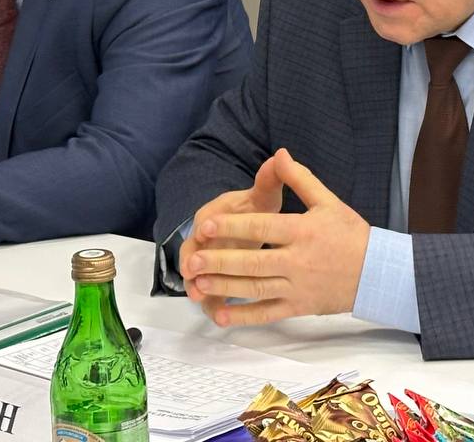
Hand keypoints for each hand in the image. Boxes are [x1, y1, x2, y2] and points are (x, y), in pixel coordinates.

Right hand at [178, 152, 285, 303]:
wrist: (255, 221)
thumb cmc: (257, 207)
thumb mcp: (264, 193)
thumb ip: (270, 179)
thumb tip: (280, 156)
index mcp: (216, 214)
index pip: (205, 219)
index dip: (205, 227)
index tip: (205, 232)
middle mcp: (207, 238)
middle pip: (195, 251)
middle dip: (194, 263)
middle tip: (193, 274)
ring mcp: (211, 259)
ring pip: (200, 275)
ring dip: (199, 287)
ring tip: (200, 300)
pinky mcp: (218, 277)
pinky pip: (212, 293)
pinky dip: (214, 304)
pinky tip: (219, 317)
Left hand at [180, 148, 370, 326]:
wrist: (378, 273)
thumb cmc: (351, 234)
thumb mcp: (328, 201)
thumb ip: (300, 178)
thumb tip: (279, 153)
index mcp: (302, 231)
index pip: (260, 228)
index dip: (231, 226)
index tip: (205, 225)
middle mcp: (297, 261)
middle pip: (252, 262)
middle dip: (219, 261)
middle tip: (192, 259)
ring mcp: (297, 287)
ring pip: (255, 289)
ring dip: (225, 286)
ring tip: (199, 282)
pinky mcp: (299, 307)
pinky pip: (267, 313)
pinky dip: (244, 316)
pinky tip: (221, 315)